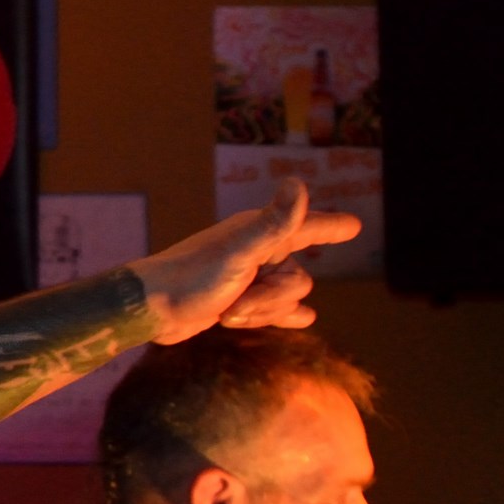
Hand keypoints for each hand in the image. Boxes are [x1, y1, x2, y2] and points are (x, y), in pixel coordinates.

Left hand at [125, 179, 362, 343]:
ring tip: (226, 312)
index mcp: (259, 232)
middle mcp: (258, 251)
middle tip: (233, 303)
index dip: (331, 226)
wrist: (150, 310)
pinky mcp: (238, 302)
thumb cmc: (190, 279)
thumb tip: (298, 183)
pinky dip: (283, 316)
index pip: (309, 227)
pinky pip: (277, 312)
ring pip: (288, 301)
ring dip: (259, 313)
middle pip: (300, 282)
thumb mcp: (238, 252)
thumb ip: (273, 224)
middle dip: (271, 300)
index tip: (354, 227)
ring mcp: (249, 278)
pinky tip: (301, 320)